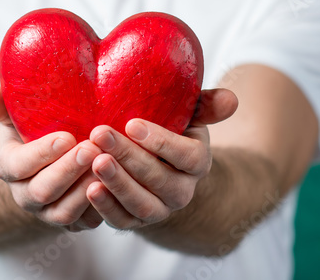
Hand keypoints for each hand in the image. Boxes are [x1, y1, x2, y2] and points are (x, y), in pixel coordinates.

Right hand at [0, 83, 105, 231]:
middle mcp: (25, 194)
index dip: (41, 154)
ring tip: (106, 164)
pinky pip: (86, 222)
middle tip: (91, 148)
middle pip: (42, 191)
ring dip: (85, 190)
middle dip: (67, 171)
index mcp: (8, 166)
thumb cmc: (34, 127)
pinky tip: (117, 183)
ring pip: (64, 212)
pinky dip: (101, 206)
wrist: (55, 154)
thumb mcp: (14, 111)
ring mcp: (48, 212)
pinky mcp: (73, 221)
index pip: (17, 166)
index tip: (66, 136)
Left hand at [85, 88, 237, 229]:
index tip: (132, 123)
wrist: (157, 165)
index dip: (162, 142)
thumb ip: (207, 104)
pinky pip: (122, 220)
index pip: (188, 156)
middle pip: (159, 179)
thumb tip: (231, 99)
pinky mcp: (136, 221)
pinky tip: (88, 188)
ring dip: (117, 183)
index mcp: (197, 162)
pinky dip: (105, 207)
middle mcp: (182, 191)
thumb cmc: (170, 130)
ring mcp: (159, 209)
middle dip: (129, 156)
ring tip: (95, 161)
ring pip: (142, 203)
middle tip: (100, 134)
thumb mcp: (189, 114)